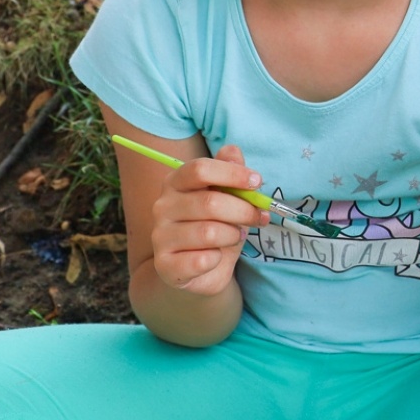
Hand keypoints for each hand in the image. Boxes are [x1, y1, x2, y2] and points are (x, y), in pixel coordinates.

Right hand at [148, 143, 263, 295]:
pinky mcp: (165, 265)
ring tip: (234, 236)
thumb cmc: (216, 225)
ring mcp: (160, 236)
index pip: (200, 169)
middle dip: (244, 211)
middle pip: (210, 202)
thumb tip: (233, 150)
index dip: (233, 174)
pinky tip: (216, 257)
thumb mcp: (228, 196)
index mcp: (176, 182)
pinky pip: (203, 260)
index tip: (257, 182)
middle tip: (259, 217)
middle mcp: (162, 206)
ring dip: (233, 235)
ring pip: (210, 232)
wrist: (198, 268)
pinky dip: (218, 259)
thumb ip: (230, 172)